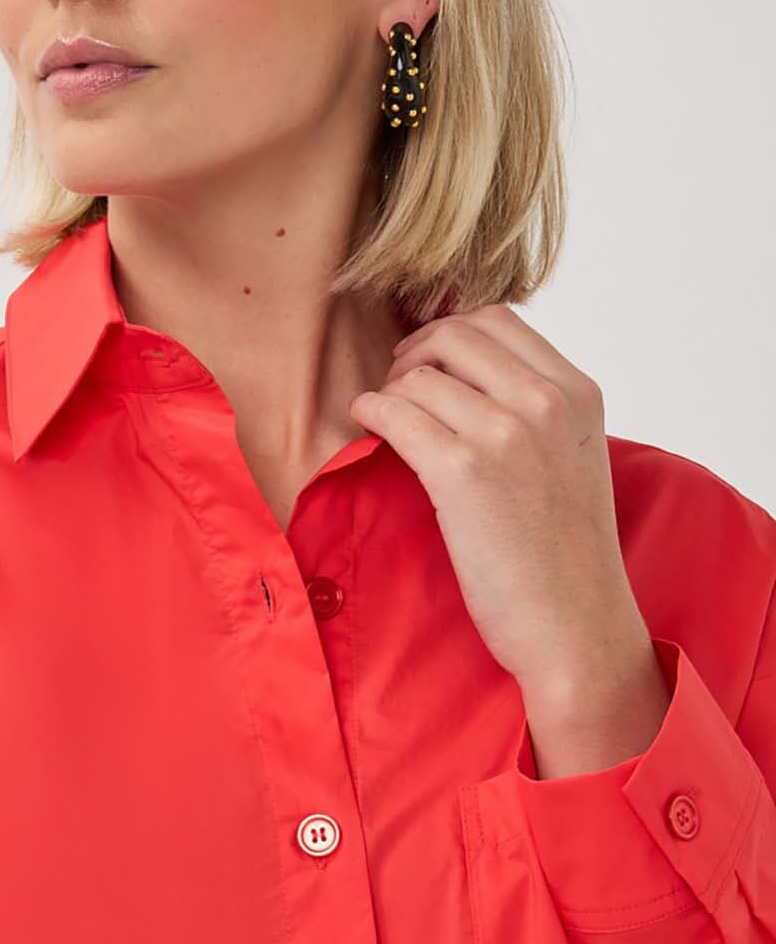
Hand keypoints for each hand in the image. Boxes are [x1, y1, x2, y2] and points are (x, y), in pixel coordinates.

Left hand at [348, 304, 652, 708]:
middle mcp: (546, 402)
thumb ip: (536, 411)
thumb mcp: (573, 459)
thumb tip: (468, 381)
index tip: (427, 362)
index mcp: (577, 393)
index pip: (498, 320)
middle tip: (398, 387)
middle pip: (454, 335)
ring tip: (385, 420)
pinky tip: (366, 428)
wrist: (574, 623)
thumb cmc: (565, 555)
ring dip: (390, 391)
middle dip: (414, 354)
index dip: (448, 333)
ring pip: (419, 375)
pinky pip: (395, 414)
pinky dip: (371, 414)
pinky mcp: (462, 473)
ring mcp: (505, 434)